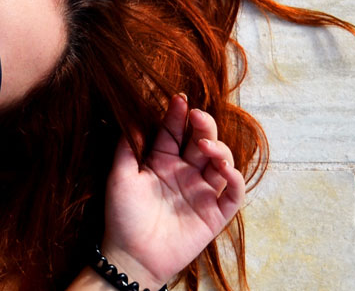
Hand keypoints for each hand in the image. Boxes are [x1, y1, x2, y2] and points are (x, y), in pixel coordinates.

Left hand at [100, 95, 246, 288]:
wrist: (131, 255)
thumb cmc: (122, 215)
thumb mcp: (120, 175)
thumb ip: (127, 146)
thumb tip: (131, 114)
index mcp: (162, 161)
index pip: (174, 132)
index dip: (178, 116)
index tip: (179, 99)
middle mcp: (184, 173)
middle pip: (201, 142)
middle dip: (203, 126)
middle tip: (198, 116)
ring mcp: (201, 192)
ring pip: (222, 163)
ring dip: (219, 150)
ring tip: (206, 146)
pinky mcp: (215, 214)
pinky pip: (233, 194)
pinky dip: (235, 179)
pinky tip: (225, 169)